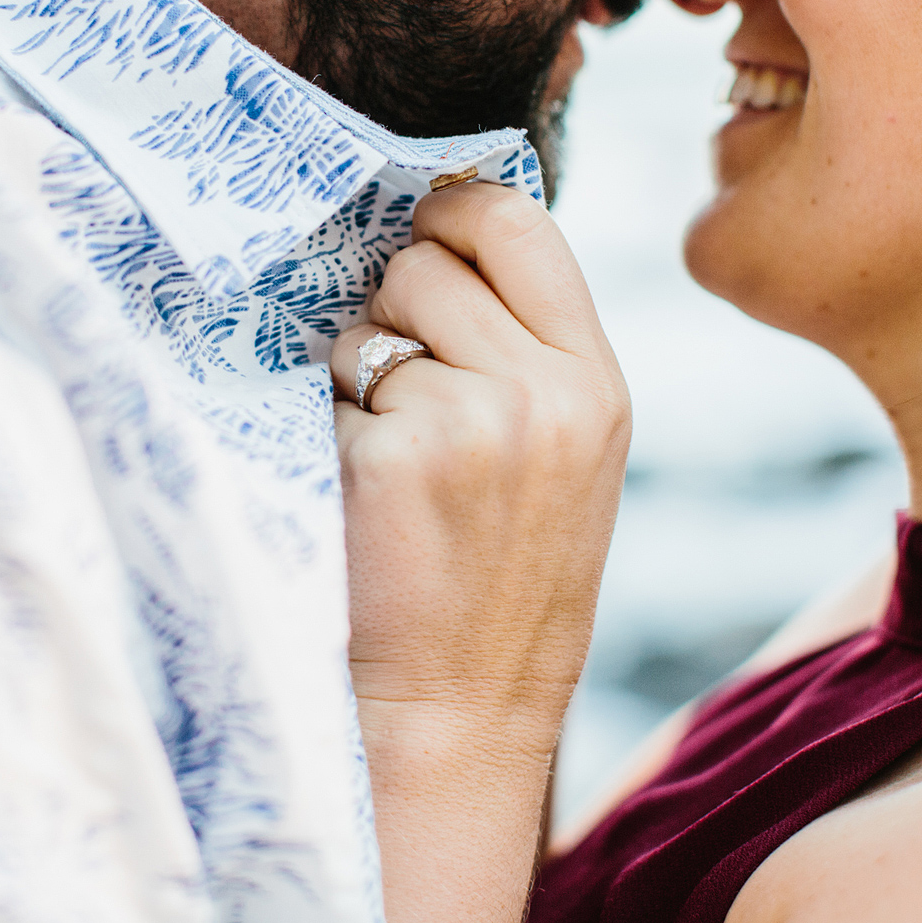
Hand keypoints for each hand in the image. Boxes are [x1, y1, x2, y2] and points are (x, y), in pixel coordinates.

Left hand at [332, 180, 628, 719]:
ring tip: (392, 463)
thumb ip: (528, 346)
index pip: (520, 223)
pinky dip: (324, 435)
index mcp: (597, 383)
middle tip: (404, 402)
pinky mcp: (394, 458)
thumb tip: (437, 234)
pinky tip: (361, 503)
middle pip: (427, 266)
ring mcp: (471, 422)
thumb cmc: (500, 581)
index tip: (419, 230)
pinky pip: (326, 394)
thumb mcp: (565, 453)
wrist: (458, 712)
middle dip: (393, 314)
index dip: (453, 210)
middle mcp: (547, 393)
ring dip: (355, 377)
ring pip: (367, 328)